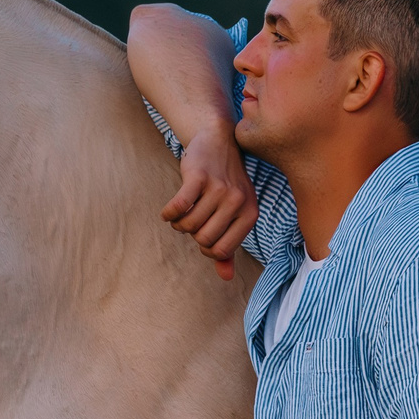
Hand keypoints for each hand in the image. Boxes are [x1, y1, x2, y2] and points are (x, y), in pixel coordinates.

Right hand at [160, 129, 257, 280]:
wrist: (218, 140)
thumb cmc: (225, 183)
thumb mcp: (234, 212)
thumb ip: (229, 244)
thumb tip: (225, 277)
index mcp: (250, 215)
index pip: (221, 251)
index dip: (206, 248)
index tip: (202, 234)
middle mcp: (238, 202)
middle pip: (203, 240)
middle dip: (192, 234)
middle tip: (192, 220)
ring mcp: (219, 189)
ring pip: (188, 226)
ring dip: (178, 223)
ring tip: (182, 213)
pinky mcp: (199, 177)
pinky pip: (177, 208)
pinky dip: (168, 213)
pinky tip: (168, 211)